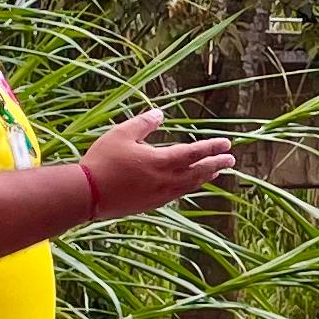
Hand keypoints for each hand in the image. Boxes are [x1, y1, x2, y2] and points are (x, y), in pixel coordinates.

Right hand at [79, 113, 235, 220]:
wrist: (87, 194)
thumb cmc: (102, 161)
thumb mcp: (121, 134)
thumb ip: (143, 123)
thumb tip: (160, 113)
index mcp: (161, 161)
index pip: (195, 153)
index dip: (212, 147)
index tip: (227, 144)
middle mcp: (165, 180)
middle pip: (198, 172)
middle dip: (216, 164)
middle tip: (231, 159)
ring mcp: (159, 195)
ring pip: (190, 186)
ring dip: (204, 177)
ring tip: (215, 172)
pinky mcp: (150, 204)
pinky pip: (177, 194)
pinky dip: (189, 187)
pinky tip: (189, 185)